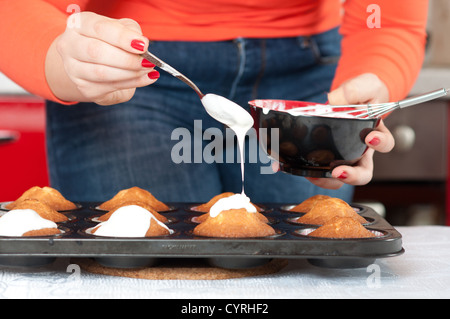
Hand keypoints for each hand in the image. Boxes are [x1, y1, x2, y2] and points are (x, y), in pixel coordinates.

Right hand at [45, 12, 157, 104]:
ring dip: (131, 73)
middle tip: (148, 61)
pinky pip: (110, 87)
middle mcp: (70, 45)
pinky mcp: (84, 88)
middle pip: (96, 52)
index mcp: (79, 24)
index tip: (143, 45)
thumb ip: (131, 31)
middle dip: (126, 59)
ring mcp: (74, 69)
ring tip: (148, 69)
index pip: (100, 28)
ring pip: (102, 73)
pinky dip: (133, 83)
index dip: (122, 37)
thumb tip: (141, 43)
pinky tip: (146, 78)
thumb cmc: (110, 42)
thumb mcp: (121, 29)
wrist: (94, 65)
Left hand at [306, 73, 394, 188]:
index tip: (369, 137)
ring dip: (330, 180)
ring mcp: (344, 156)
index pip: (385, 144)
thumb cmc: (362, 93)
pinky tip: (301, 169)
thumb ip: (354, 90)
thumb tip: (335, 99)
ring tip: (317, 175)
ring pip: (341, 178)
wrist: (349, 96)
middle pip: (364, 173)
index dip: (380, 144)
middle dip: (353, 176)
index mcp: (375, 133)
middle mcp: (361, 151)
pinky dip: (313, 174)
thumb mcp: (364, 85)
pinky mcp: (327, 156)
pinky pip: (322, 171)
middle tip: (340, 172)